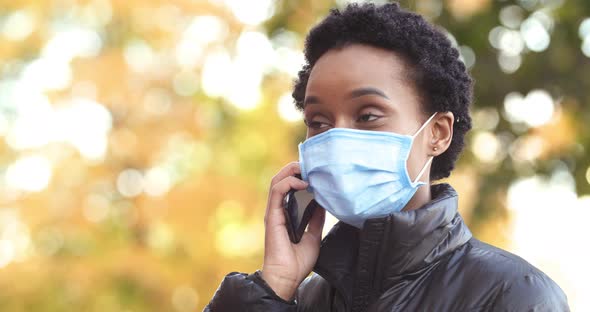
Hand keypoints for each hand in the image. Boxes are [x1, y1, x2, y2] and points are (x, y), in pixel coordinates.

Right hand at [261, 162, 325, 300]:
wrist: (287, 278)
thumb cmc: (297, 263)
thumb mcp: (313, 237)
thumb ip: (315, 220)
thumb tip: (322, 204)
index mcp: (285, 215)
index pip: (289, 187)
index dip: (299, 176)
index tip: (315, 172)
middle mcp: (277, 210)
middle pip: (281, 180)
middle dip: (295, 169)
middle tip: (311, 165)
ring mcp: (273, 212)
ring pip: (277, 181)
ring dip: (291, 171)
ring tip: (305, 168)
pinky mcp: (272, 215)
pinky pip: (277, 191)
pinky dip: (289, 182)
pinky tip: (303, 183)